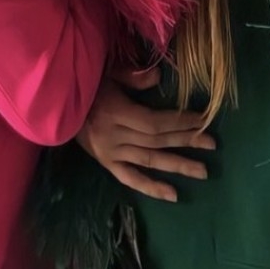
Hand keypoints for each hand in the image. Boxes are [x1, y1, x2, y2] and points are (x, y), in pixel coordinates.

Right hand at [75, 70, 214, 202]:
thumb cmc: (87, 85)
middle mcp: (114, 136)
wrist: (57, 105)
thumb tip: (158, 78)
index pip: (154, 122)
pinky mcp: (106, 164)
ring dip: (177, 165)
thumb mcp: (107, 74)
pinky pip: (130, 178)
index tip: (202, 120)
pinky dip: (151, 187)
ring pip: (148, 161)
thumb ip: (132, 77)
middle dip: (186, 141)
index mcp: (116, 112)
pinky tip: (172, 194)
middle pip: (156, 141)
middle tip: (212, 144)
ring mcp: (110, 153)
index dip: (179, 122)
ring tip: (202, 171)